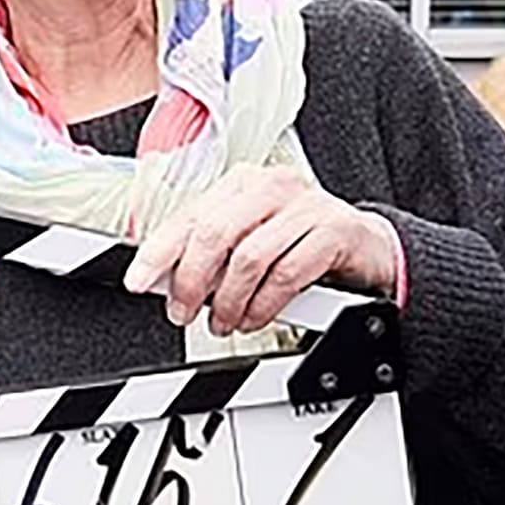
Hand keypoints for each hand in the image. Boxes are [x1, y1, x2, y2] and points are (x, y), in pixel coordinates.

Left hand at [123, 166, 398, 337]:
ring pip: (250, 257)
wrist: (366, 247)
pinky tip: (254, 318)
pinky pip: (286, 274)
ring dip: (229, 300)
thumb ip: (210, 250)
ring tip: (223, 321)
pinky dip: (264, 305)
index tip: (138, 280)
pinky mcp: (334, 231)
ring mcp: (305, 207)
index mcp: (242, 183)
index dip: (159, 251)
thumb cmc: (299, 242)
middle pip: (215, 233)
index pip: (190, 216)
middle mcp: (271, 187)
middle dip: (193, 280)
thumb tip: (163, 277)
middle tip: (184, 311)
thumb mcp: (250, 239)